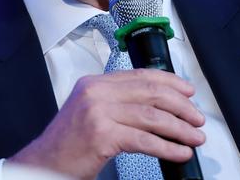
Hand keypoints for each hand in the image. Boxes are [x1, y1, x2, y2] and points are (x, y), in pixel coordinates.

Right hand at [6, 68, 205, 179]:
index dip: (170, 82)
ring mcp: (97, 112)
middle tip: (196, 118)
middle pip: (150, 92)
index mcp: (94, 83)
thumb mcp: (90, 112)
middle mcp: (95, 92)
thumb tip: (157, 106)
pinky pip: (144, 140)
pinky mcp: (102, 135)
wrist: (43, 163)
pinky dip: (167, 147)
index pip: (140, 75)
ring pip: (151, 116)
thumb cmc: (68, 144)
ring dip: (179, 128)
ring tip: (194, 137)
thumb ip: (117, 102)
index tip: (188, 91)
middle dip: (180, 105)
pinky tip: (179, 153)